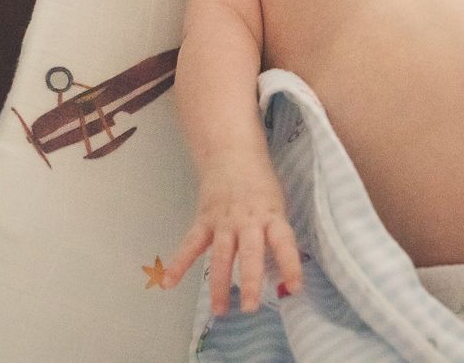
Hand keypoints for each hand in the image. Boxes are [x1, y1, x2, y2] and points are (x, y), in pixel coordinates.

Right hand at [163, 166, 303, 314]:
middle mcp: (247, 220)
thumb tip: (279, 272)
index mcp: (271, 215)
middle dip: (250, 281)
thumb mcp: (276, 206)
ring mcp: (223, 221)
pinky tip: (168, 284)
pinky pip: (191, 244)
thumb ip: (275, 234)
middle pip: (249, 253)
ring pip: (221, 255)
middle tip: (250, 308)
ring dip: (220, 284)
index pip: (284, 242)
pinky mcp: (204, 220)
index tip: (295, 289)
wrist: (232, 153)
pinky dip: (179, 263)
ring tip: (220, 310)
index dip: (290, 265)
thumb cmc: (260, 185)